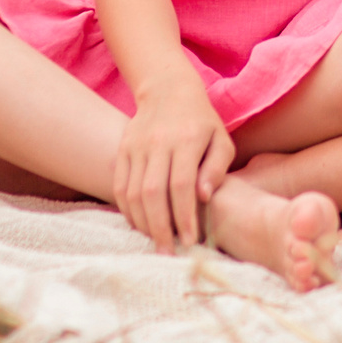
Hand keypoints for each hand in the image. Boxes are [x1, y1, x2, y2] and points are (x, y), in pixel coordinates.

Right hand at [115, 82, 232, 250]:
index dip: (184, 217)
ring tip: (156, 242)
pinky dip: (127, 210)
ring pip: (133, 193)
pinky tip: (140, 224)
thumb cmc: (202, 122)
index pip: (182, 185)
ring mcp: (137, 146)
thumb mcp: (221, 140)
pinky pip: (120, 186)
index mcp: (187, 140)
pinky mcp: (123, 150)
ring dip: (143, 223)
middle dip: (160, 228)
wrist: (168, 90)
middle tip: (169, 252)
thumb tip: (203, 197)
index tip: (190, 241)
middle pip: (153, 193)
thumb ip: (217, 169)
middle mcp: (159, 143)